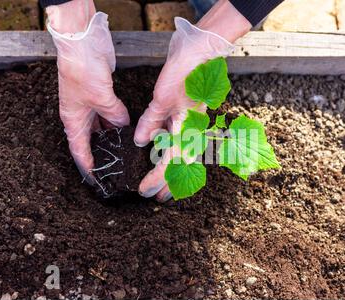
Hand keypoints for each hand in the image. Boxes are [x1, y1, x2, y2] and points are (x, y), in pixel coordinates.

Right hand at [47, 1, 128, 180]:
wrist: (81, 44)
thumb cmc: (83, 72)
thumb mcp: (102, 99)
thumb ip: (115, 116)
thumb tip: (123, 125)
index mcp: (73, 120)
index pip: (79, 150)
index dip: (87, 165)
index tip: (96, 178)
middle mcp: (79, 114)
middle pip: (91, 139)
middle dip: (102, 150)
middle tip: (116, 163)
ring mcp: (88, 104)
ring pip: (101, 126)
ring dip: (112, 134)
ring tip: (125, 147)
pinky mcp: (97, 94)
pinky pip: (107, 112)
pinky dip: (115, 119)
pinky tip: (127, 126)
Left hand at [135, 0, 251, 201]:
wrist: (201, 56)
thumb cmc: (184, 75)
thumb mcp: (162, 99)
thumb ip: (152, 122)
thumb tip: (142, 142)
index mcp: (186, 130)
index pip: (170, 163)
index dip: (157, 179)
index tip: (144, 191)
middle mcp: (192, 132)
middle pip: (181, 167)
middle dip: (169, 184)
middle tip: (156, 199)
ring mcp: (193, 126)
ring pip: (184, 158)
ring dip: (173, 174)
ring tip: (164, 186)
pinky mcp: (190, 119)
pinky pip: (183, 145)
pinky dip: (175, 157)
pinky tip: (167, 157)